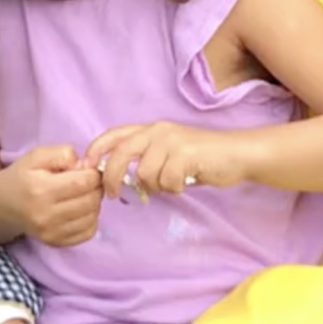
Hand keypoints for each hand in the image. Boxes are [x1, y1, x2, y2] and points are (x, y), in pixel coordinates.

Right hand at [0, 145, 101, 245]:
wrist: (0, 205)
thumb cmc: (21, 176)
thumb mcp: (36, 156)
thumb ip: (62, 154)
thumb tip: (87, 166)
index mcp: (41, 189)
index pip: (84, 182)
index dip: (93, 173)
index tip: (86, 170)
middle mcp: (46, 215)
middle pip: (91, 200)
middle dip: (95, 187)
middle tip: (85, 182)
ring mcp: (51, 232)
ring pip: (93, 216)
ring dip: (93, 203)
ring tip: (80, 195)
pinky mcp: (56, 243)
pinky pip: (88, 232)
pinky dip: (89, 219)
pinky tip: (77, 210)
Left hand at [85, 122, 250, 200]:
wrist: (236, 154)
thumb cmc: (200, 158)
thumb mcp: (168, 152)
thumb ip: (144, 160)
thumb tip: (117, 179)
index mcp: (149, 129)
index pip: (113, 135)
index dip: (95, 150)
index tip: (86, 168)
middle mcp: (157, 131)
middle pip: (120, 155)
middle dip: (110, 177)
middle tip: (112, 194)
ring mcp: (171, 141)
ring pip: (144, 174)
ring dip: (155, 186)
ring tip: (171, 183)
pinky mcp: (185, 154)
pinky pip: (166, 181)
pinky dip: (174, 188)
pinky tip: (185, 183)